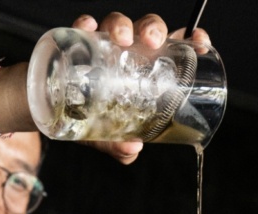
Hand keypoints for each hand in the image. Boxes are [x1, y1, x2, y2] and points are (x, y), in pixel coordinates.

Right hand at [70, 12, 212, 164]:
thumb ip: (121, 147)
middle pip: (148, 30)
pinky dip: (86, 22)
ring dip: (122, 24)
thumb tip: (132, 147)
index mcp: (149, 71)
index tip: (201, 44)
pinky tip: (88, 27)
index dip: (192, 41)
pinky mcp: (78, 42)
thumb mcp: (110, 138)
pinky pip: (83, 26)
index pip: (176, 49)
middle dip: (153, 29)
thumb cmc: (93, 123)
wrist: (57, 115)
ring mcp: (105, 46)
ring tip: (122, 38)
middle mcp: (131, 54)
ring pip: (119, 23)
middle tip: (151, 42)